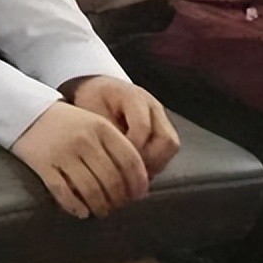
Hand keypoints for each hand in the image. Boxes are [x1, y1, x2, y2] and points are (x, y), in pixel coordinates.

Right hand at [10, 101, 148, 218]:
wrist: (28, 112)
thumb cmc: (68, 122)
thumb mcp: (95, 123)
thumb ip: (115, 145)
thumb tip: (138, 179)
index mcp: (102, 127)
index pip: (130, 159)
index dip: (138, 181)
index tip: (140, 195)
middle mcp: (85, 140)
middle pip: (112, 179)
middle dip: (120, 198)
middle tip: (120, 206)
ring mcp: (64, 153)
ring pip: (91, 189)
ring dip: (101, 206)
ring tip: (103, 211)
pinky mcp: (44, 166)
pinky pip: (64, 193)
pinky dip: (76, 207)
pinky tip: (83, 212)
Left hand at [63, 76, 179, 176]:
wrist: (100, 89)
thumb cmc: (93, 101)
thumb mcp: (91, 112)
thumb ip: (105, 132)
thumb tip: (114, 157)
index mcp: (134, 97)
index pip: (142, 128)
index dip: (131, 149)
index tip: (116, 161)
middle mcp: (154, 107)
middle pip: (167, 140)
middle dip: (148, 161)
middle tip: (128, 172)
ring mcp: (161, 117)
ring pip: (171, 146)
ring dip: (154, 164)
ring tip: (132, 173)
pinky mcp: (163, 128)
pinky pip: (167, 150)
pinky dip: (154, 162)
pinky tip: (136, 168)